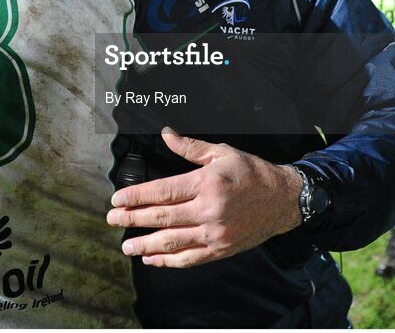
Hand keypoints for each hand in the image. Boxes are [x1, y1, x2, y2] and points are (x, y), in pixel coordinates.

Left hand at [107, 128, 301, 267]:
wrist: (283, 200)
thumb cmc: (251, 173)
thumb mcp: (222, 153)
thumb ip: (190, 147)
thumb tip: (166, 133)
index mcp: (207, 184)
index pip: (163, 192)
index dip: (136, 197)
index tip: (117, 200)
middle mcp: (209, 210)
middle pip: (162, 218)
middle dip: (133, 220)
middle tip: (111, 220)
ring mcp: (215, 233)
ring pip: (173, 242)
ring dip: (145, 245)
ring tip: (126, 246)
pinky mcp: (221, 250)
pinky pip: (190, 259)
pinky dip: (169, 261)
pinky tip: (152, 259)